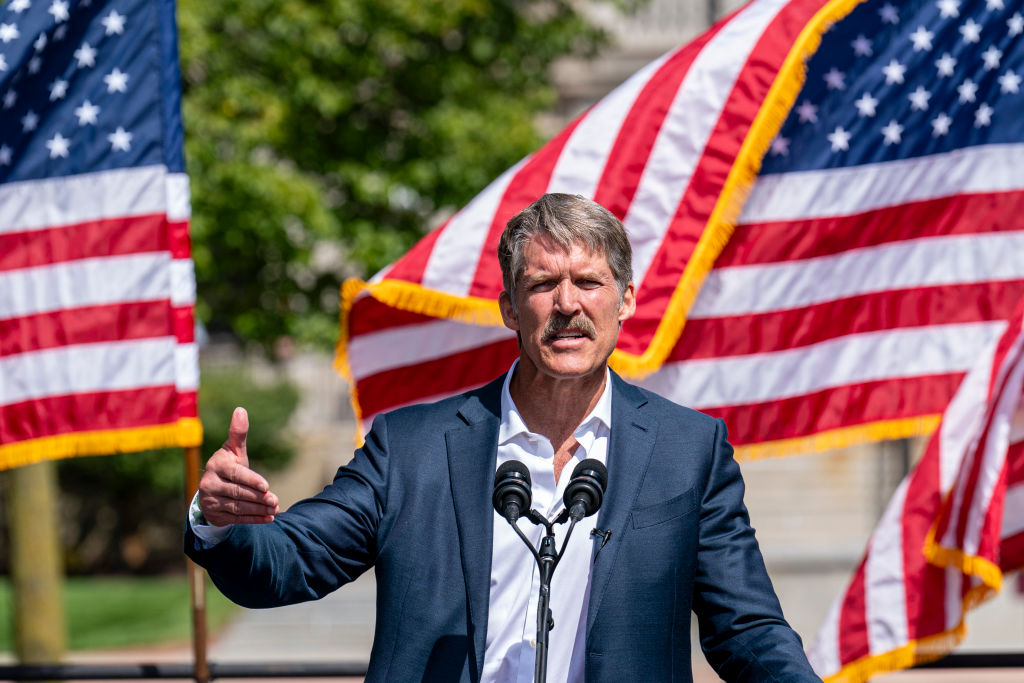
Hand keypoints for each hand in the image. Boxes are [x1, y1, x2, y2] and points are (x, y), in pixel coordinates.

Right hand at [198, 407, 279, 525]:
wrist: (211, 488)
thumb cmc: (228, 464)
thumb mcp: (233, 450)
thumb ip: (238, 433)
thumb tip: (241, 409)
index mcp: (216, 465)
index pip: (235, 474)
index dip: (251, 480)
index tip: (266, 486)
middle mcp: (209, 483)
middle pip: (238, 492)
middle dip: (258, 497)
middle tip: (275, 500)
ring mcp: (211, 500)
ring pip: (238, 507)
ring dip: (258, 509)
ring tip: (275, 508)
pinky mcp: (215, 514)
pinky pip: (236, 519)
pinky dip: (254, 519)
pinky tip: (269, 518)